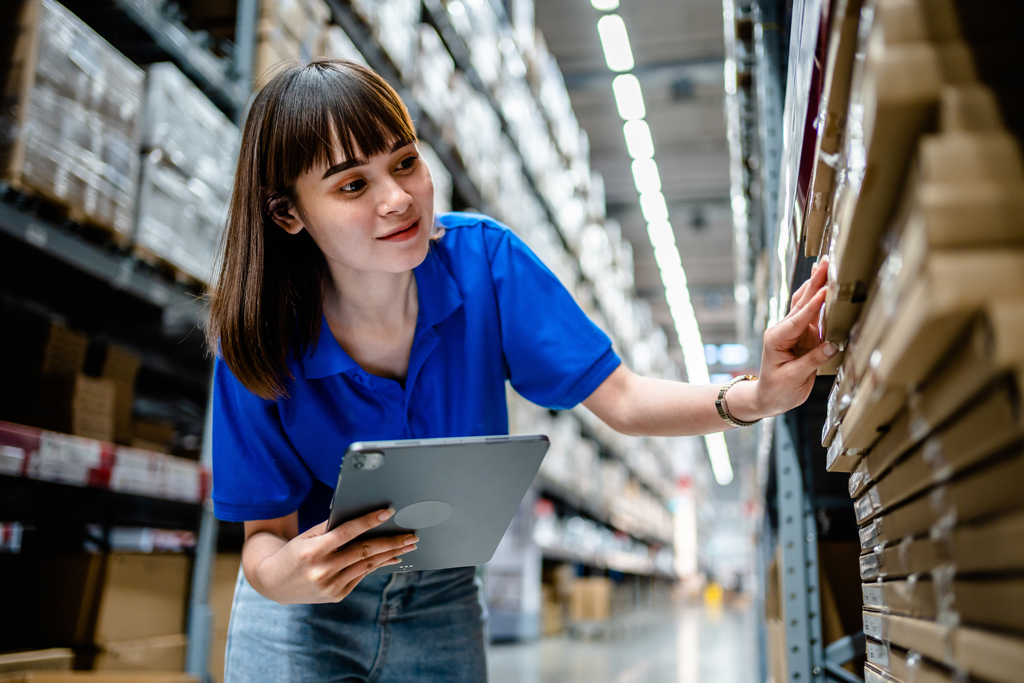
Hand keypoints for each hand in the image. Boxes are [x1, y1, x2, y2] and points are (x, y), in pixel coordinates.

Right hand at [253, 509, 417, 604]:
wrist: (274, 583)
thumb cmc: (295, 552)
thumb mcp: (307, 537)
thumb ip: (331, 528)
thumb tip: (363, 517)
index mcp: (312, 551)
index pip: (346, 532)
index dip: (368, 521)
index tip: (388, 512)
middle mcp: (321, 570)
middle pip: (363, 551)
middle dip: (391, 542)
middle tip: (411, 535)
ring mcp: (330, 586)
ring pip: (366, 565)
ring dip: (390, 554)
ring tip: (408, 545)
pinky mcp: (336, 595)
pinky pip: (361, 576)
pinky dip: (377, 565)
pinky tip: (391, 557)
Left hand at [753, 259, 837, 416]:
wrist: (768, 398)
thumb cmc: (777, 390)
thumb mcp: (794, 378)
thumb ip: (813, 361)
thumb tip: (833, 344)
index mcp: (777, 338)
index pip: (799, 318)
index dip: (815, 304)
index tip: (827, 289)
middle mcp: (784, 330)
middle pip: (801, 303)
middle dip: (815, 282)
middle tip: (826, 262)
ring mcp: (793, 332)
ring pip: (806, 305)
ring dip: (816, 286)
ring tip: (825, 266)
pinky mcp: (803, 337)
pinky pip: (813, 316)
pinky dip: (820, 301)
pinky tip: (826, 287)